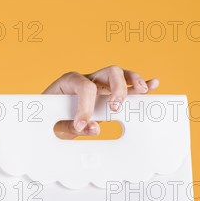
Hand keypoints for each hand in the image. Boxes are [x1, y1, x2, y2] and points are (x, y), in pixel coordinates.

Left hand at [43, 65, 158, 138]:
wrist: (46, 119)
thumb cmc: (49, 121)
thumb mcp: (55, 127)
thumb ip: (71, 127)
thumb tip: (93, 128)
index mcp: (69, 81)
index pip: (84, 87)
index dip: (85, 106)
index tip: (82, 124)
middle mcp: (87, 78)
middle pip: (108, 72)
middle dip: (116, 88)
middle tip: (115, 107)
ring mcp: (99, 84)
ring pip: (120, 75)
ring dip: (132, 82)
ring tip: (142, 91)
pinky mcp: (108, 94)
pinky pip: (126, 86)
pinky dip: (140, 85)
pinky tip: (153, 84)